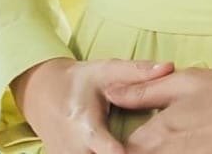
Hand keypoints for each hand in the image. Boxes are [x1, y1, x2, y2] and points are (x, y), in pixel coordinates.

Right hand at [13, 56, 175, 153]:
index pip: (106, 149)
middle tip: (148, 145)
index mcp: (84, 123)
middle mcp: (73, 148)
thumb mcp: (106, 70)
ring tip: (134, 145)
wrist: (42, 94)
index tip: (141, 147)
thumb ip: (138, 72)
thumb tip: (170, 67)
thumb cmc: (80, 81)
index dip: (123, 152)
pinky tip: (118, 149)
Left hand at [102, 66, 211, 152]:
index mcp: (154, 136)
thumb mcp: (181, 83)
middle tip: (127, 141)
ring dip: (144, 151)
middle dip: (126, 150)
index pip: (115, 151)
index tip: (107, 143)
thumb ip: (141, 91)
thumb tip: (109, 93)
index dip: (108, 148)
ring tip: (159, 140)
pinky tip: (174, 146)